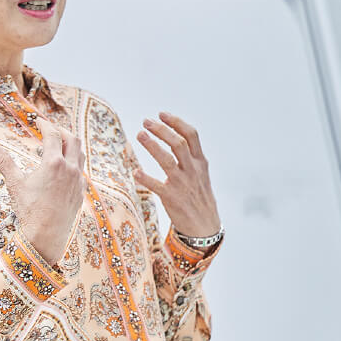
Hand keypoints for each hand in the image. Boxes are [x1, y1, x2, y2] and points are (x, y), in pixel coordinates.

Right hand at [0, 117, 85, 264]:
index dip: (46, 125)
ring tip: (58, 146)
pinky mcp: (80, 192)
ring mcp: (78, 181)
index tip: (39, 121)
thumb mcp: (15, 184)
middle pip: (72, 140)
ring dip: (70, 146)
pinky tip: (64, 169)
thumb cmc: (29, 210)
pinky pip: (81, 171)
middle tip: (51, 129)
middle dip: (62, 131)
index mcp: (54, 163)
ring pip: (80, 155)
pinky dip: (74, 162)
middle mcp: (70, 169)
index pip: (53, 135)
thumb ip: (3, 162)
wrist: (46, 235)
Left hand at [134, 112, 220, 238]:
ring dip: (152, 145)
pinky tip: (135, 172)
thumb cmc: (200, 198)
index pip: (191, 135)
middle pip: (178, 143)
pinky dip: (145, 177)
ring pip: (167, 160)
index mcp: (200, 163)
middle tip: (146, 122)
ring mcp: (182, 184)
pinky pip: (156, 185)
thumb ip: (192, 157)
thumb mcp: (202, 174)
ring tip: (140, 135)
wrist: (205, 226)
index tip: (162, 114)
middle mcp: (192, 170)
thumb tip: (178, 137)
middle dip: (162, 130)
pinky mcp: (172, 198)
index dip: (176, 122)